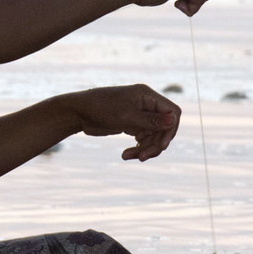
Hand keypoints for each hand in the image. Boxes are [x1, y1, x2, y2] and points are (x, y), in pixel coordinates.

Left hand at [62, 84, 181, 161]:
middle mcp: (146, 104)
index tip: (162, 146)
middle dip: (154, 144)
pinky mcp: (132, 124)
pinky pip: (143, 139)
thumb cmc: (100, 109)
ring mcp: (140, 114)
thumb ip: (151, 120)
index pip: (173, 112)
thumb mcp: (126, 117)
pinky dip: (137, 148)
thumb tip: (174, 119)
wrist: (78, 113)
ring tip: (127, 156)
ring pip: (154, 136)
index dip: (171, 130)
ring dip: (144, 149)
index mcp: (147, 96)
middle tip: (142, 157)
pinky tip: (125, 154)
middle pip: (164, 128)